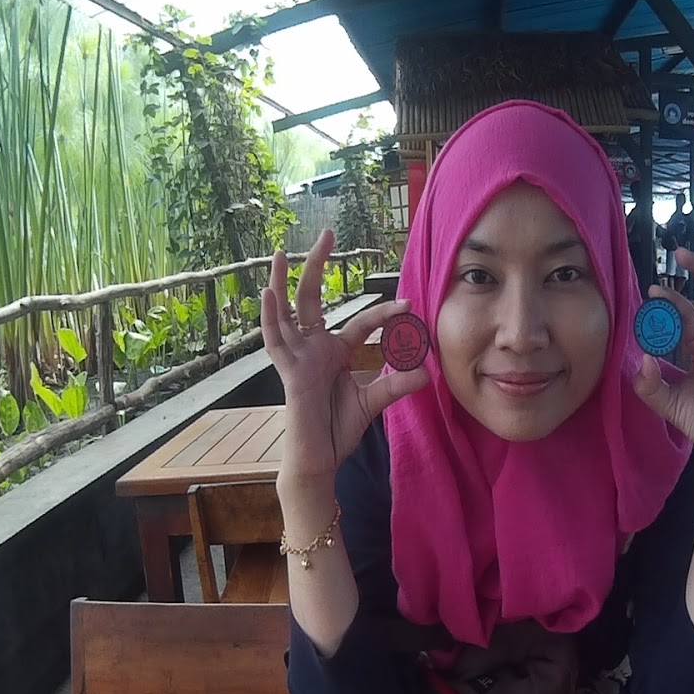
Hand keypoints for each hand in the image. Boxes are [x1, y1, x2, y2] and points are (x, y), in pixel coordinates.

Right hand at [260, 229, 428, 482]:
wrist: (319, 459)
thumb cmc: (339, 430)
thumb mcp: (373, 402)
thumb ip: (396, 385)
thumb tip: (425, 371)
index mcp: (333, 352)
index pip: (361, 323)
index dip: (385, 315)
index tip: (409, 306)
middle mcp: (312, 348)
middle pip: (312, 298)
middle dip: (317, 266)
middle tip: (327, 234)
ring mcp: (298, 358)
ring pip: (287, 312)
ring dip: (281, 281)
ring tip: (278, 252)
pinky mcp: (289, 372)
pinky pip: (275, 340)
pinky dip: (270, 317)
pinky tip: (267, 293)